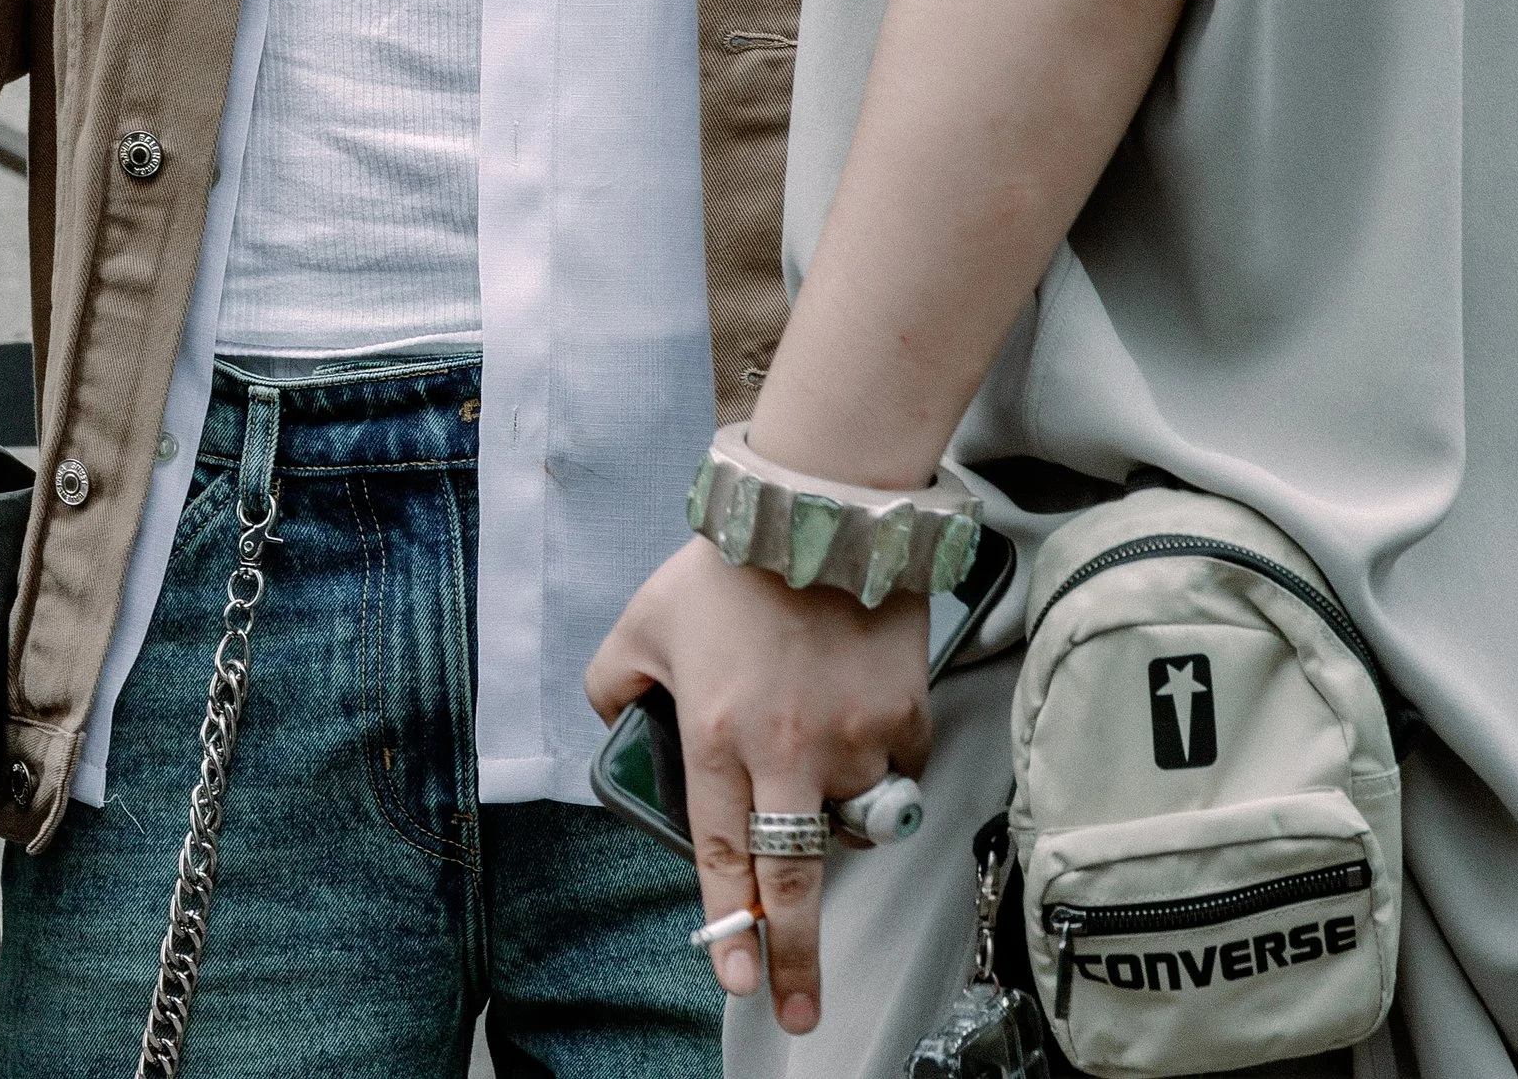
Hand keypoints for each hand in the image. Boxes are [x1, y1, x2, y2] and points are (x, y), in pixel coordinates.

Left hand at [587, 536, 929, 1037]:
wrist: (821, 508)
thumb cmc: (730, 565)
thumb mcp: (643, 621)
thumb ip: (613, 682)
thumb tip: (615, 725)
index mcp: (718, 734)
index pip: (722, 857)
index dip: (729, 927)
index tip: (735, 978)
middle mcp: (787, 750)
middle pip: (795, 880)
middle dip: (796, 957)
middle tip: (801, 1008)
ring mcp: (854, 739)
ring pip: (849, 821)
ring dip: (833, 816)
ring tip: (814, 754)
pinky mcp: (903, 720)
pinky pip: (892, 773)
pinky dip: (876, 765)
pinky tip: (851, 711)